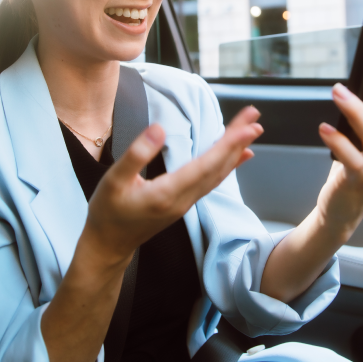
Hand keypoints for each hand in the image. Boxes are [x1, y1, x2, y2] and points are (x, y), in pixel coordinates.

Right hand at [81, 106, 263, 263]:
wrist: (108, 245)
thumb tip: (159, 129)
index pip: (206, 165)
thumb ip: (137, 155)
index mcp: (168, 192)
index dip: (228, 144)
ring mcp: (186, 202)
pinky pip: (212, 181)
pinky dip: (228, 165)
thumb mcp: (114, 181)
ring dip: (236, 150)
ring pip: (218, 173)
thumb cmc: (108, 212)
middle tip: (255, 116)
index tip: (247, 126)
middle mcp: (183, 199)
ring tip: (251, 129)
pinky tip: (239, 156)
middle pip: (218, 166)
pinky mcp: (184, 202)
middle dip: (238, 140)